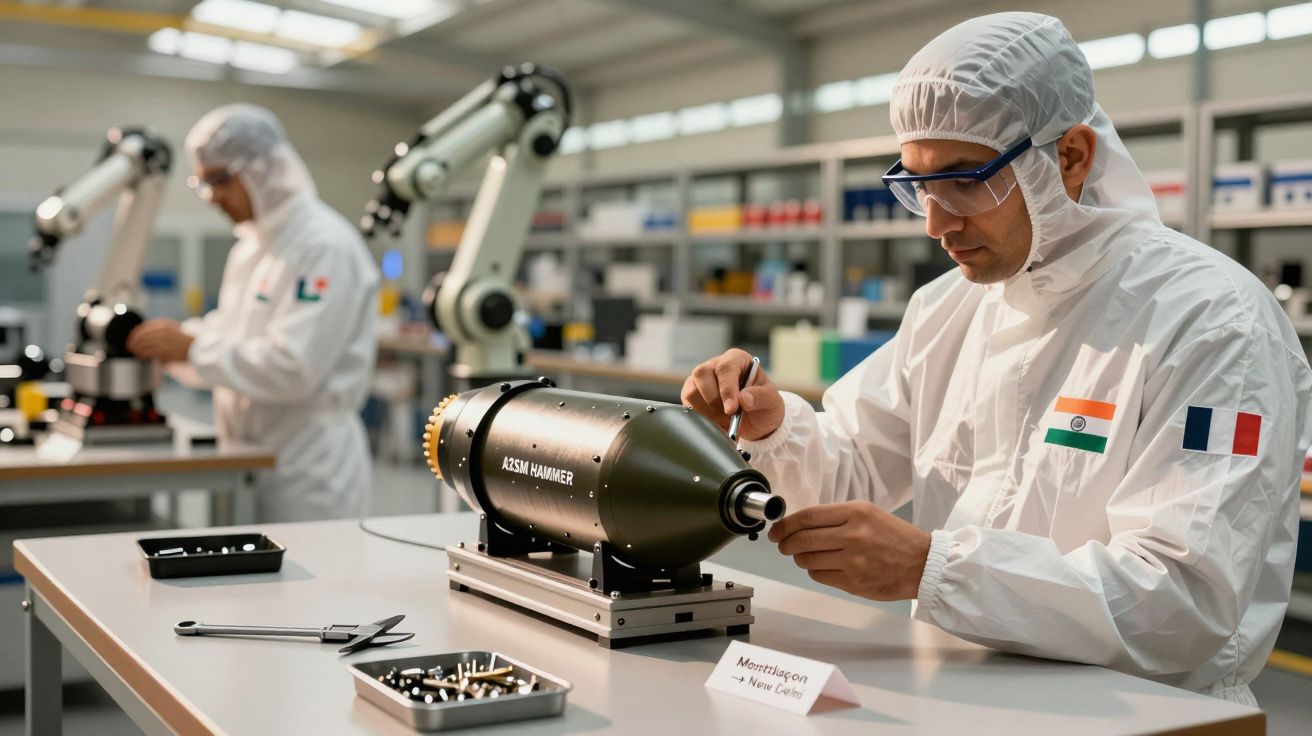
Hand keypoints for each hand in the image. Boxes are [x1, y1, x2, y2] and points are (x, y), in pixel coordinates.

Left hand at [126, 319, 193, 363]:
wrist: (196, 346)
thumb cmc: (182, 338)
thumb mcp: (171, 327)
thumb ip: (157, 328)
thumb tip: (140, 333)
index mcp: (164, 324)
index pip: (142, 329)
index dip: (134, 335)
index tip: (130, 340)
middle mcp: (163, 332)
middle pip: (141, 338)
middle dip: (133, 343)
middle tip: (130, 348)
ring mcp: (165, 342)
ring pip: (144, 345)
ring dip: (137, 350)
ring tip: (136, 352)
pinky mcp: (166, 352)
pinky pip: (150, 353)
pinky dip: (143, 354)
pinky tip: (142, 356)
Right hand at [680, 348, 785, 440]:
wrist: (756, 420)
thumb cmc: (764, 404)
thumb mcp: (771, 401)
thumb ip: (761, 397)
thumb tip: (744, 398)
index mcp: (736, 359)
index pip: (726, 367)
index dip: (727, 388)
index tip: (731, 409)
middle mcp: (715, 365)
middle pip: (702, 374)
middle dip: (714, 400)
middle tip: (730, 415)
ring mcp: (701, 380)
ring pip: (691, 391)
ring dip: (708, 411)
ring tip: (725, 419)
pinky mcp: (692, 395)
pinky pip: (687, 405)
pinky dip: (701, 418)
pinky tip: (716, 422)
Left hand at [768, 501, 931, 600]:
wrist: (923, 564)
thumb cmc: (895, 537)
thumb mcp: (868, 513)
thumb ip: (836, 517)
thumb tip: (799, 524)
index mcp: (856, 513)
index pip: (808, 517)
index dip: (786, 524)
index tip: (777, 530)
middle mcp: (853, 535)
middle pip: (802, 540)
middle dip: (786, 543)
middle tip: (783, 545)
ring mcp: (853, 561)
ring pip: (807, 560)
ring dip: (801, 558)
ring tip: (809, 555)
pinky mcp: (853, 582)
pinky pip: (819, 576)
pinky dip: (815, 571)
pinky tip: (825, 566)